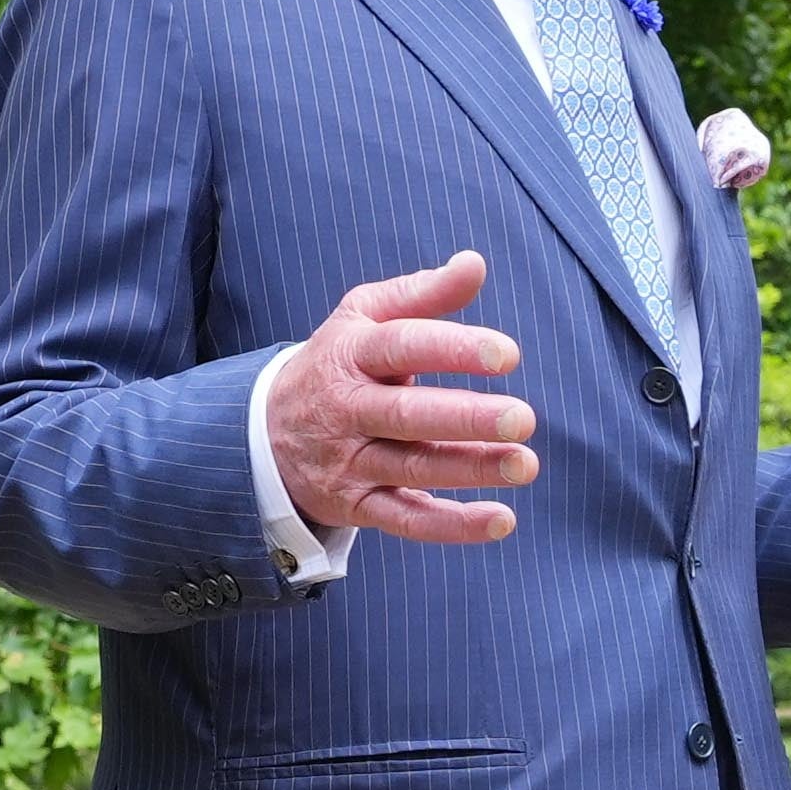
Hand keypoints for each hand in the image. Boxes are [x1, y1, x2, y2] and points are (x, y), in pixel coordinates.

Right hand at [266, 251, 539, 544]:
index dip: (453, 349)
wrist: (264, 431)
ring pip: (412, 468)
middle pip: (407, 414)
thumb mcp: (363, 317)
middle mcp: (346, 409)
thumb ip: (421, 293)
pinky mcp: (355, 506)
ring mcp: (348, 461)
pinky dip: (452, 526)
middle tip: (523, 418)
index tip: (507, 354)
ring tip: (526, 464)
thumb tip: (475, 263)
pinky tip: (501, 520)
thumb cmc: (338, 363)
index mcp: (351, 354)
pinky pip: (405, 520)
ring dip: (471, 469)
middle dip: (465, 417)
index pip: (402, 346)